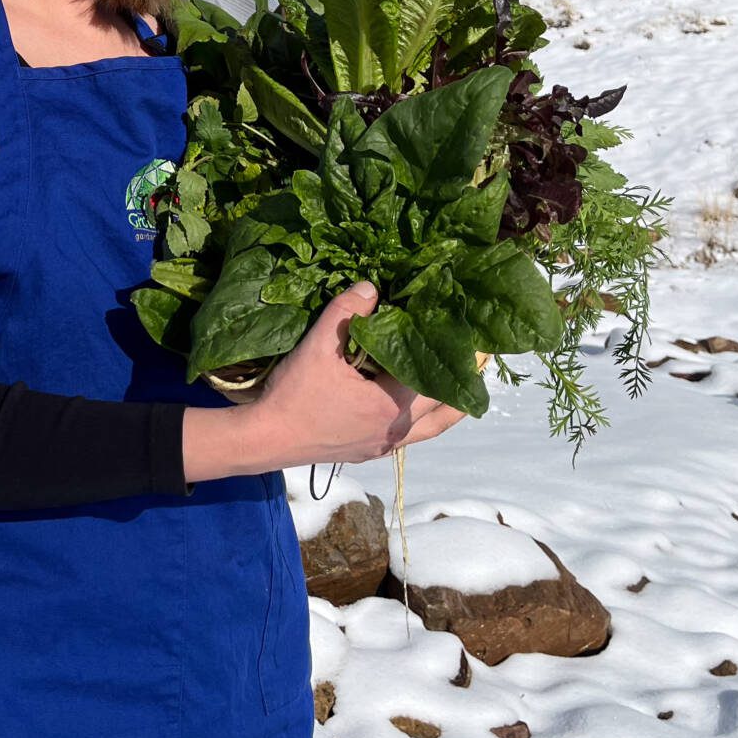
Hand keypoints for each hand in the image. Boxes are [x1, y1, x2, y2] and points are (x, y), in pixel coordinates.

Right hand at [246, 281, 468, 467]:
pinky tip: (414, 401)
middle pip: (444, 406)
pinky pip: (410, 435)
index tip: (471, 333)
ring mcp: (383, 444)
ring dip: (447, 404)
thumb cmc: (294, 394)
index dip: (453, 352)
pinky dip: (422, 417)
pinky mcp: (368, 450)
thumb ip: (347, 312)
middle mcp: (396, 431)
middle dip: (460, 379)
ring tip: (458, 380)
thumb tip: (373, 287)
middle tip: (474, 352)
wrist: (264, 438)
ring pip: (432, 427)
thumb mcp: (318, 346)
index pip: (435, 375)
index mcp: (392, 406)